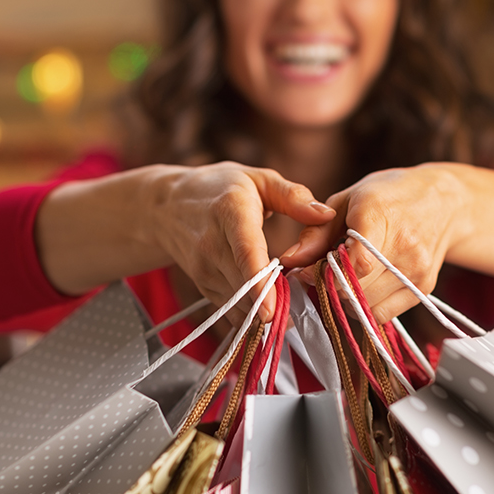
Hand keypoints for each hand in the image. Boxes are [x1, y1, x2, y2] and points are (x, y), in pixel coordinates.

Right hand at [37, 162, 335, 324]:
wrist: (166, 207)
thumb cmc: (220, 188)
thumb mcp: (258, 179)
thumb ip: (293, 196)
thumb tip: (326, 215)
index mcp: (230, 213)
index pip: (245, 253)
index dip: (259, 283)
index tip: (273, 310)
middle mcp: (212, 246)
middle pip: (245, 287)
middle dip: (277, 304)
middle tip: (306, 308)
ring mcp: (205, 271)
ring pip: (240, 305)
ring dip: (267, 311)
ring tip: (294, 307)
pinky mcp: (205, 288)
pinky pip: (233, 310)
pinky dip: (255, 314)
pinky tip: (274, 307)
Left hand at [279, 164, 493, 323]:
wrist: (444, 201)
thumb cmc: (387, 196)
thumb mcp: (347, 201)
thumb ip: (316, 233)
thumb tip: (288, 261)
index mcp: (380, 215)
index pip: (354, 263)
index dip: (324, 273)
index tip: (307, 270)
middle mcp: (404, 245)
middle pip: (356, 289)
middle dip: (328, 287)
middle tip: (320, 274)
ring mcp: (416, 270)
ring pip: (367, 306)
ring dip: (345, 300)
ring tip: (341, 278)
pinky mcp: (423, 288)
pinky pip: (383, 315)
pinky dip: (365, 307)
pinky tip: (361, 286)